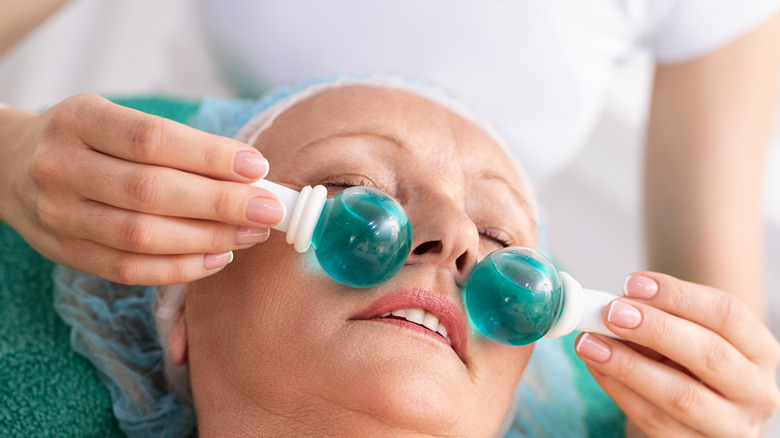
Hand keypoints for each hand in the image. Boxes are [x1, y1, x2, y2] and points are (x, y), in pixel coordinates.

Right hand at [0, 94, 283, 284]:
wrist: (10, 166)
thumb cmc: (87, 140)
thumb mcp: (116, 121)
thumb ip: (175, 145)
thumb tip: (251, 174)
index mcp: (80, 120)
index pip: (152, 140)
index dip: (208, 156)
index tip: (257, 167)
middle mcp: (62, 166)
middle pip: (151, 192)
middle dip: (220, 204)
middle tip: (269, 210)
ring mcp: (59, 214)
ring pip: (141, 236)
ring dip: (208, 239)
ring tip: (252, 234)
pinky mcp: (65, 252)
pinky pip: (128, 270)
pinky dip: (180, 269)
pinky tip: (218, 258)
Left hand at [575, 272, 779, 436]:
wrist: (695, 416)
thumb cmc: (688, 363)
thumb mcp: (687, 335)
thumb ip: (660, 316)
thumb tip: (614, 304)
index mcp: (760, 351)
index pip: (727, 314)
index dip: (678, 296)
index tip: (632, 284)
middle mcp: (756, 392)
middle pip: (710, 354)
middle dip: (655, 329)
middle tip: (611, 313)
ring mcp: (730, 427)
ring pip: (680, 395)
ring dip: (627, 365)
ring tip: (589, 342)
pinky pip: (654, 421)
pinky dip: (620, 391)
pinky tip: (596, 368)